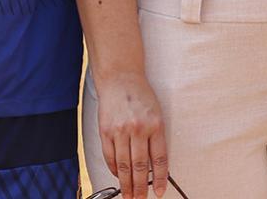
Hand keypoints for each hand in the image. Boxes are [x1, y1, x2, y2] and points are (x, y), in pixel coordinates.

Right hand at [96, 72, 167, 198]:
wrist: (120, 78)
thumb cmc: (141, 95)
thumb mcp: (156, 112)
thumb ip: (155, 136)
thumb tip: (154, 165)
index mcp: (156, 124)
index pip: (159, 158)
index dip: (160, 178)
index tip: (159, 191)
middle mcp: (138, 128)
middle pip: (140, 166)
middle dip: (140, 187)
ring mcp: (121, 131)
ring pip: (124, 166)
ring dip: (126, 184)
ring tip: (129, 195)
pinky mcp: (106, 132)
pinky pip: (110, 157)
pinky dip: (114, 170)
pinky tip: (118, 176)